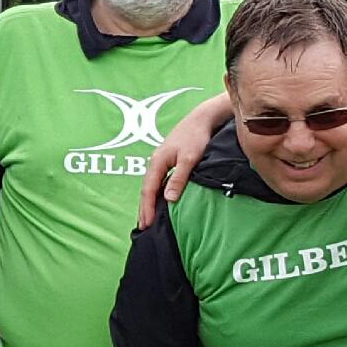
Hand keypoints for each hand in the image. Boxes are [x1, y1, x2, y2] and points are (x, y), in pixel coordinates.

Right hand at [134, 95, 231, 229]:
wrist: (202, 119)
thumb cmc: (196, 137)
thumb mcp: (189, 159)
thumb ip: (179, 179)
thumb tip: (168, 199)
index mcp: (157, 162)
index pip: (148, 190)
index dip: (146, 208)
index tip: (146, 224)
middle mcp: (155, 162)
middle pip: (146, 189)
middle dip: (144, 208)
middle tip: (144, 227)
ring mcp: (161, 161)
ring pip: (152, 186)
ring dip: (149, 202)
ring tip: (149, 218)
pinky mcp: (168, 161)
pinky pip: (158, 181)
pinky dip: (157, 194)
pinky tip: (160, 201)